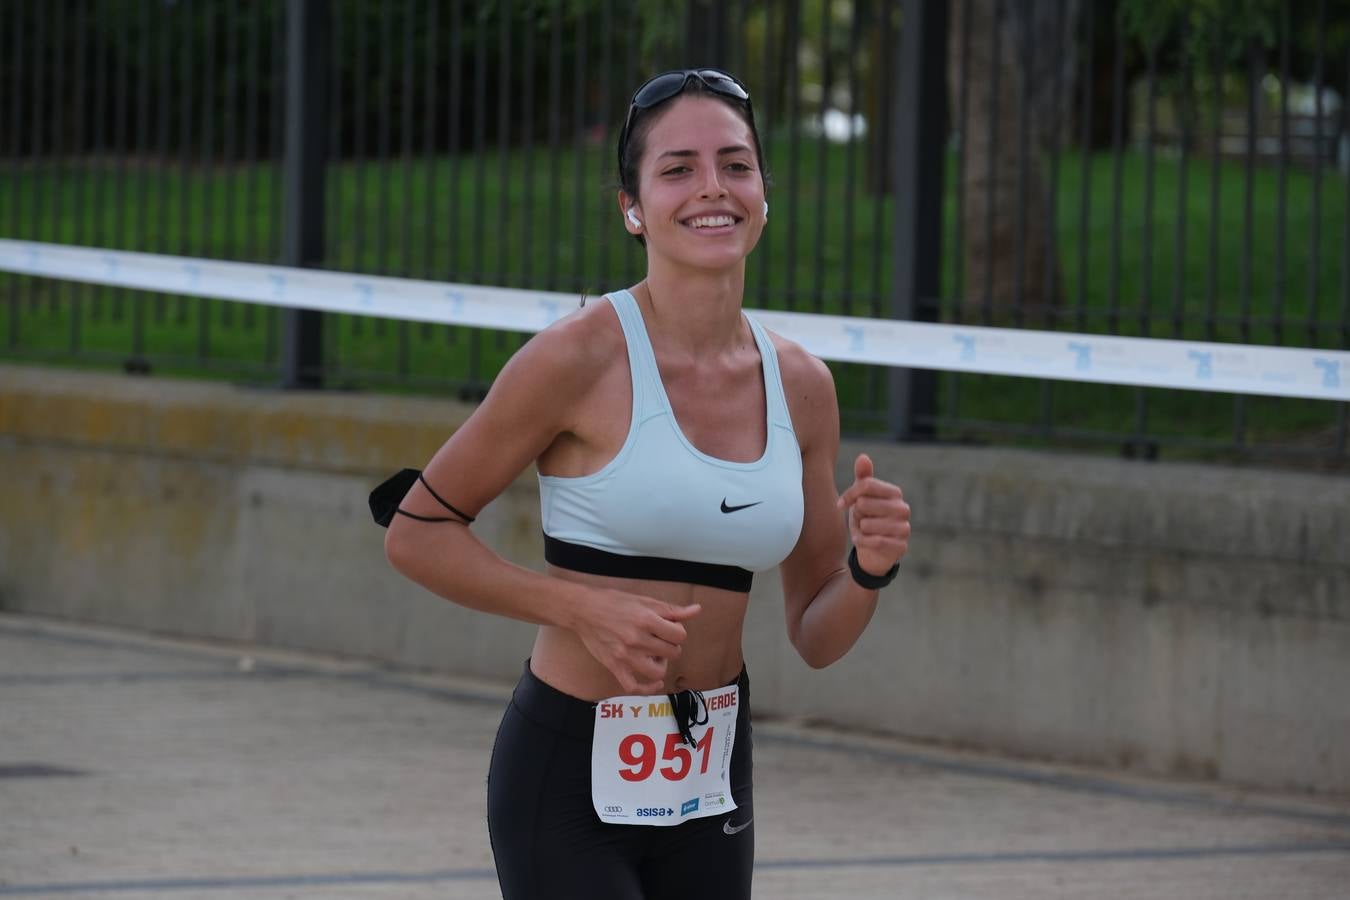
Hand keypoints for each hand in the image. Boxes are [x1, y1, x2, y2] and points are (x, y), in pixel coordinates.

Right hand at [573, 591, 701, 693]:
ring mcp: (625, 655)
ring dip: (662, 665)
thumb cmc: (614, 602)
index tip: (669, 630)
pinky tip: (654, 682)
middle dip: (671, 647)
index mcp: (646, 620)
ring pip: (658, 672)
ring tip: (655, 656)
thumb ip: (672, 610)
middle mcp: (637, 639)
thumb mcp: (644, 601)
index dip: (678, 633)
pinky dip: (647, 688)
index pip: (679, 635)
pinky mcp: (615, 666)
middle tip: (661, 640)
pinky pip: (633, 687)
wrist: (584, 610)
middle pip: (672, 653)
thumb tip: (697, 610)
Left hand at [835, 453, 909, 577]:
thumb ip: (863, 478)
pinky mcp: (901, 546)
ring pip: (867, 524)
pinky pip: (874, 541)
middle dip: (856, 514)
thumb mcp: (862, 498)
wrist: (873, 551)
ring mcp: (904, 528)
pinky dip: (862, 542)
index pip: (866, 485)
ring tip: (863, 531)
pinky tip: (862, 541)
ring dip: (859, 530)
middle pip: (864, 504)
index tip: (839, 504)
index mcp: (894, 493)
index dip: (849, 494)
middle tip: (860, 520)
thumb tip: (863, 456)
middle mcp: (903, 508)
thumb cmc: (867, 519)